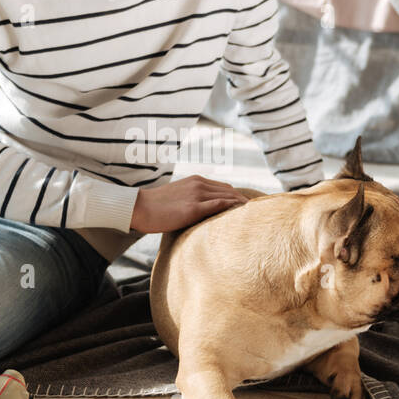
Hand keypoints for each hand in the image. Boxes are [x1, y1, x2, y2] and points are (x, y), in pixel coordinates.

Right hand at [130, 175, 250, 233]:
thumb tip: (202, 213)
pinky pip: (219, 206)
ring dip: (242, 206)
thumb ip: (192, 200)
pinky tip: (242, 217)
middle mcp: (199, 184)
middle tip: (259, 214)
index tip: (249, 207)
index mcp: (196, 180)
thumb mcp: (177, 198)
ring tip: (256, 217)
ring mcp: (197, 195)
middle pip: (230, 191)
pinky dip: (232, 210)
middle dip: (244, 202)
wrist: (139, 207)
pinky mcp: (193, 208)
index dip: (238, 197)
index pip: (224, 188)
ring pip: (228, 197)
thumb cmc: (155, 207)